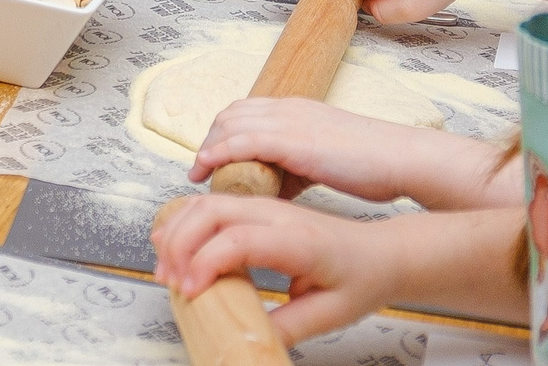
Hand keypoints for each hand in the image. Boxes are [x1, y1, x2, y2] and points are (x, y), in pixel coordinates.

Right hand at [154, 197, 405, 343]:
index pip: (239, 240)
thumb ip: (287, 327)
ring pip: (207, 203)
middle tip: (170, 282)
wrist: (382, 253)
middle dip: (181, 245)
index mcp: (298, 241)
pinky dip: (187, 222)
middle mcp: (277, 215)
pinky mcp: (257, 208)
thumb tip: (248, 343)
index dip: (206, 264)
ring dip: (178, 231)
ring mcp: (265, 207)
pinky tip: (175, 244)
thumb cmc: (360, 279)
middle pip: (212, 211)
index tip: (190, 293)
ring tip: (165, 267)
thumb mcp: (330, 314)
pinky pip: (213, 205)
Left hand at [186, 96, 520, 209]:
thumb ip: (298, 167)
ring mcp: (290, 121)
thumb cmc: (375, 163)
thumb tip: (275, 184)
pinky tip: (208, 166)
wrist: (403, 158)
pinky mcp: (293, 140)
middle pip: (232, 114)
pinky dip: (220, 151)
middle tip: (200, 166)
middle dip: (212, 137)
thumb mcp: (327, 160)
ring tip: (199, 172)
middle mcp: (289, 108)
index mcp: (298, 109)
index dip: (224, 130)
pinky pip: (243, 140)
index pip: (247, 110)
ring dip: (210, 146)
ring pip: (232, 124)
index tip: (212, 153)